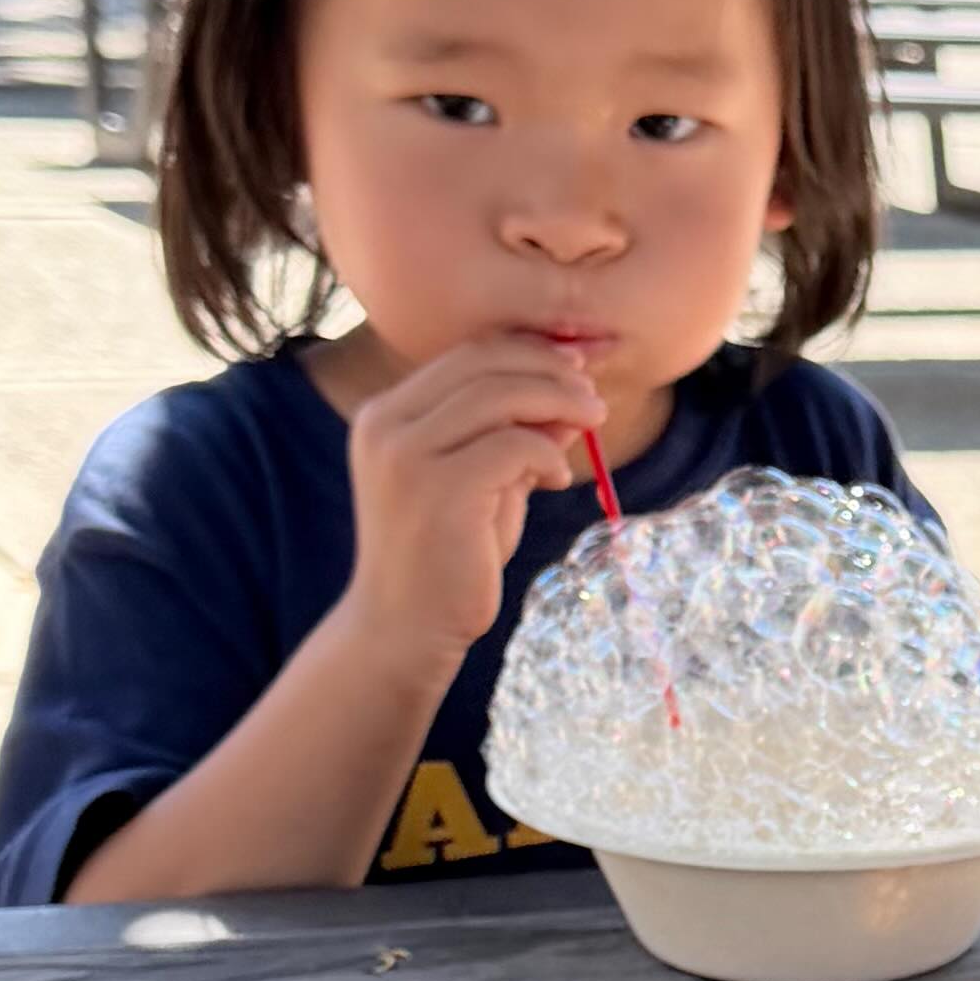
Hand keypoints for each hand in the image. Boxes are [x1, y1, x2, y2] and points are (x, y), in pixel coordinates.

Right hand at [338, 336, 598, 677]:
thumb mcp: (483, 482)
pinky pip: (513, 445)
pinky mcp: (439, 488)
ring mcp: (406, 454)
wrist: (403, 630)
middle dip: (550, 370)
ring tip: (592, 424)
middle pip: (484, 362)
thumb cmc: (446, 556)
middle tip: (593, 396)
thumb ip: (517, 436)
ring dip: (558, 401)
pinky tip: (556, 479)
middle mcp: (386, 424)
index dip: (529, 350)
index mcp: (386, 414)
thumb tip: (576, 393)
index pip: (466, 354)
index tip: (576, 364)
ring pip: (500, 394)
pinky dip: (547, 453)